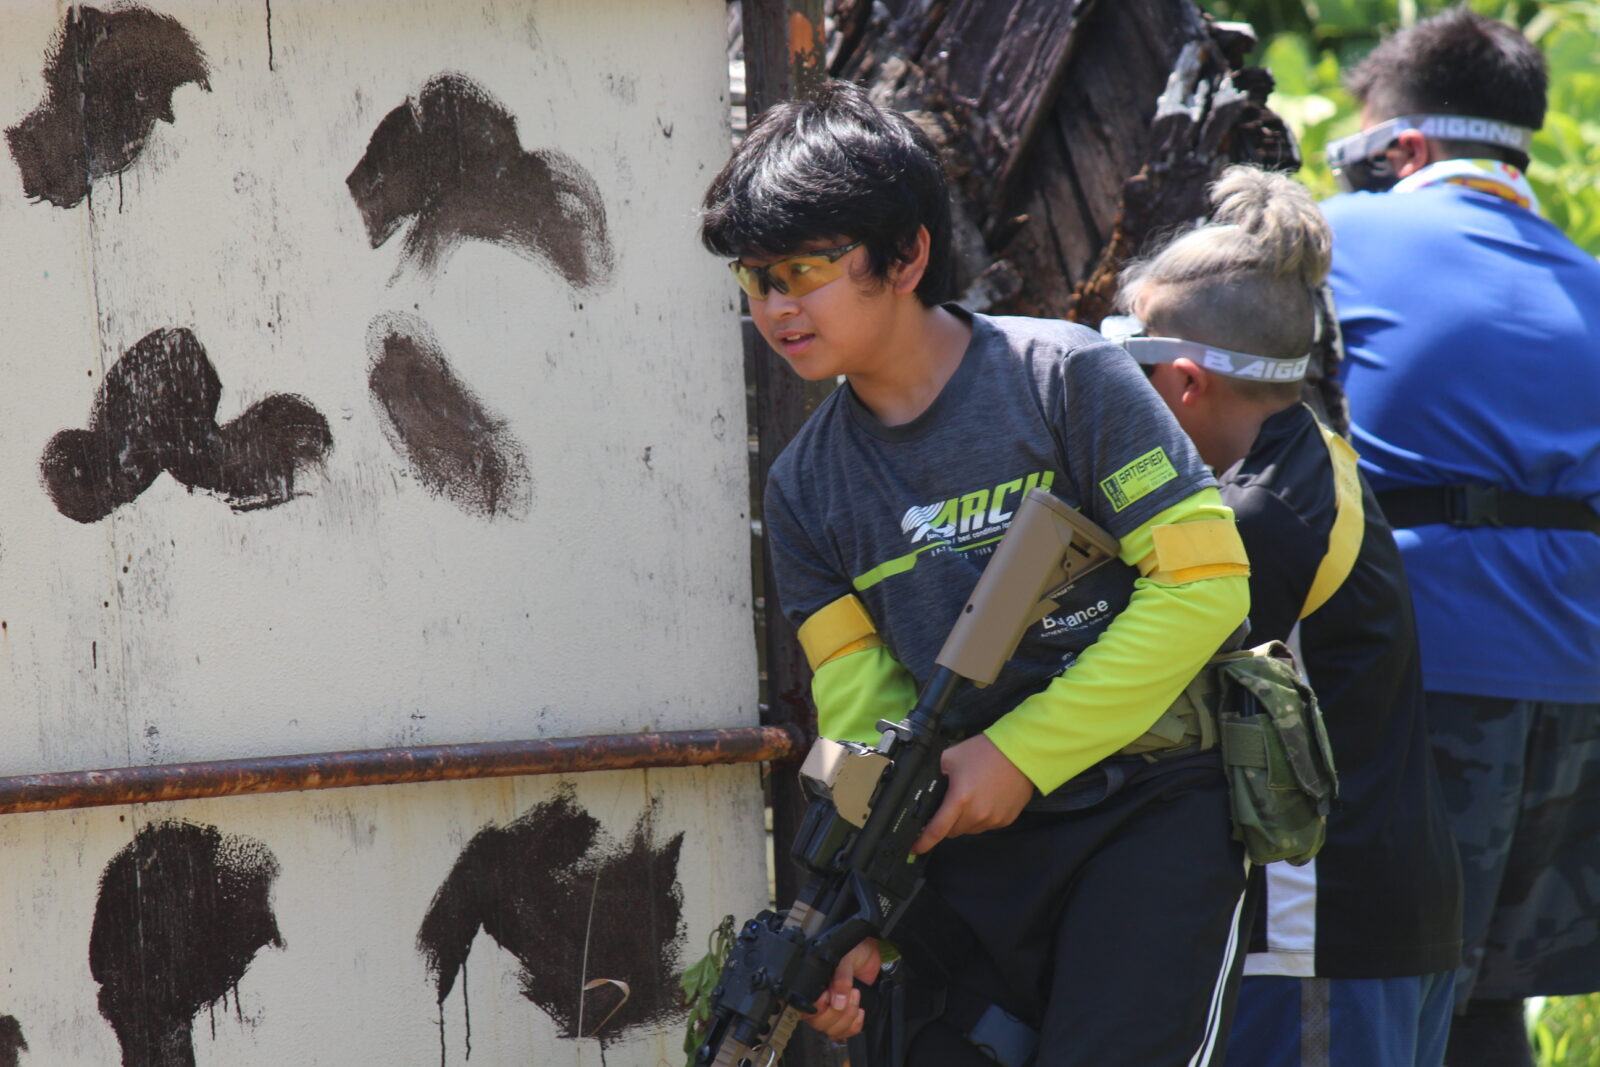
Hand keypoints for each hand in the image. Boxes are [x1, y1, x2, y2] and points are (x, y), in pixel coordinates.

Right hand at [803, 937, 880, 1039]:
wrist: (869, 950)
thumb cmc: (853, 949)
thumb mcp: (844, 958)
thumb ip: (840, 978)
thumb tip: (837, 1001)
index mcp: (810, 985)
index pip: (805, 1009)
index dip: (818, 1007)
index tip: (829, 995)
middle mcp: (818, 1000)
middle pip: (818, 1024)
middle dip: (837, 1012)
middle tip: (849, 992)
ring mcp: (832, 1010)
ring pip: (832, 1031)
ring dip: (847, 1017)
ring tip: (854, 995)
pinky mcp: (846, 1016)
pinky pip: (845, 1033)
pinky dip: (854, 1025)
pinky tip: (859, 1011)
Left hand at [912, 734, 1034, 854]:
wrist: (1021, 752)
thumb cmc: (986, 752)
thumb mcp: (951, 757)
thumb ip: (935, 773)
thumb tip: (924, 786)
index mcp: (959, 799)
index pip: (936, 830)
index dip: (923, 842)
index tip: (915, 848)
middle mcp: (976, 814)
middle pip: (952, 831)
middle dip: (946, 822)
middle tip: (949, 804)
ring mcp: (993, 819)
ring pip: (969, 829)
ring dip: (964, 820)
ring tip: (970, 797)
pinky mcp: (1006, 820)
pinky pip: (986, 825)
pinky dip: (980, 817)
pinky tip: (984, 799)